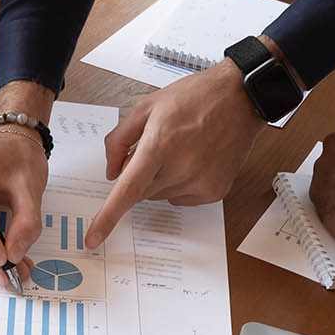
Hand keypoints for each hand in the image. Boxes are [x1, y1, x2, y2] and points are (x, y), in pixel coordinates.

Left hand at [84, 60, 264, 247]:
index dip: (108, 216)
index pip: (127, 190)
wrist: (240, 98)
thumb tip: (112, 171)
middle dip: (140, 174)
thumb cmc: (196, 97)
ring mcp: (200, 183)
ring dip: (160, 178)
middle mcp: (181, 168)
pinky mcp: (214, 191)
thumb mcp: (147, 107)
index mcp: (160, 145)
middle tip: (155, 149)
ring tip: (179, 149)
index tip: (94, 237)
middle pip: (141, 192)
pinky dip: (179, 184)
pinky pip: (181, 198)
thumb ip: (120, 139)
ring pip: (160, 195)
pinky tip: (192, 159)